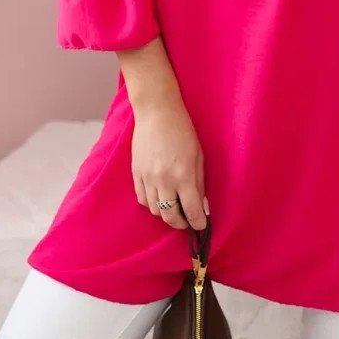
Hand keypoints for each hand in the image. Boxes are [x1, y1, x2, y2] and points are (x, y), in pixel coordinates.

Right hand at [130, 97, 208, 230]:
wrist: (156, 113)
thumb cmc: (182, 131)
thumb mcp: (199, 156)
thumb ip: (200, 183)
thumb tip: (202, 206)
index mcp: (184, 176)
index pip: (191, 211)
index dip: (198, 223)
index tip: (201, 225)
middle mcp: (164, 181)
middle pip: (170, 217)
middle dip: (181, 223)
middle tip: (188, 220)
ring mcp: (147, 178)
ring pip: (155, 211)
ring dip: (166, 214)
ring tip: (174, 208)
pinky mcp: (136, 174)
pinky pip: (142, 199)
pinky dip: (152, 203)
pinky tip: (160, 197)